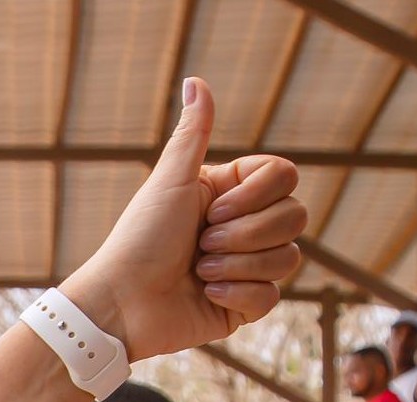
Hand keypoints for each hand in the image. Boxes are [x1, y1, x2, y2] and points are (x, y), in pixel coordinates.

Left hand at [57, 78, 303, 360]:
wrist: (121, 305)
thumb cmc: (139, 240)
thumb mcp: (169, 182)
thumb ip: (193, 135)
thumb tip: (196, 80)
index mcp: (230, 193)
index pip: (285, 177)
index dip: (256, 195)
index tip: (211, 210)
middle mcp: (244, 226)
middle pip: (295, 216)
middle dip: (244, 234)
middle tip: (201, 244)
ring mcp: (247, 267)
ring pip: (288, 257)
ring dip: (237, 265)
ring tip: (198, 272)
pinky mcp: (244, 305)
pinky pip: (271, 296)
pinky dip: (236, 295)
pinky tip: (204, 296)